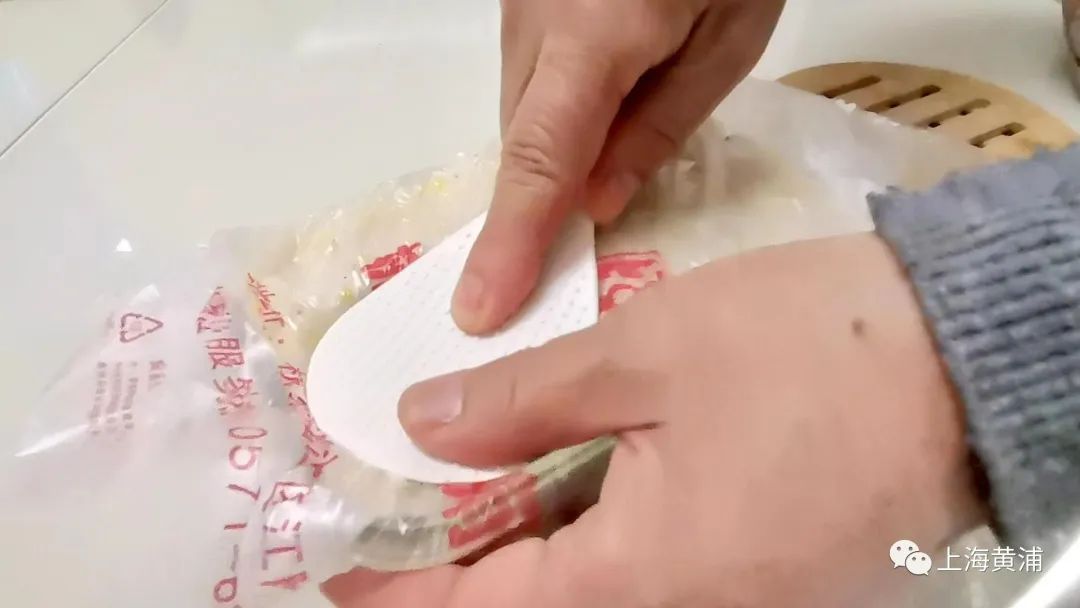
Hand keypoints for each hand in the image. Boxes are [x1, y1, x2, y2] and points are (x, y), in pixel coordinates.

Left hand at [323, 234, 988, 606]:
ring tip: (479, 489)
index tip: (341, 567)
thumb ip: (521, 401)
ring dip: (528, 549)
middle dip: (463, 565)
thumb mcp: (645, 354)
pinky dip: (596, 540)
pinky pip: (653, 580)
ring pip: (594, 595)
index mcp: (640, 581)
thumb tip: (422, 423)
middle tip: (410, 507)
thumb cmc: (808, 349)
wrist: (964, 363)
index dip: (398, 590)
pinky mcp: (767, 588)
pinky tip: (573, 485)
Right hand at [453, 0, 785, 333]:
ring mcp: (516, 2)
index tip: (478, 310)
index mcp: (597, 36)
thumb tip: (595, 206)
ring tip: (623, 119)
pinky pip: (524, 73)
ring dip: (554, 143)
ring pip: (518, 107)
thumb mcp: (726, 39)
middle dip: (546, 193)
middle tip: (590, 217)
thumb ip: (657, 128)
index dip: (509, 242)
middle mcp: (535, 21)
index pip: (539, 161)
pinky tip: (606, 84)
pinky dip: (555, 105)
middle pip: (520, 139)